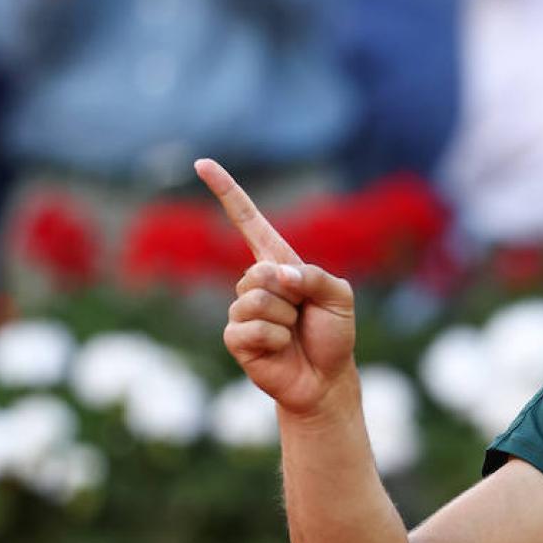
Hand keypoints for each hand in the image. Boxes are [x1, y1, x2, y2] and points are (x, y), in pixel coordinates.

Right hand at [199, 158, 357, 417]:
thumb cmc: (333, 333)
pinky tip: (281, 349)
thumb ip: (315, 277)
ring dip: (285, 320)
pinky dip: (275, 339)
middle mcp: (255, 282)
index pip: (248, 221)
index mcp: (278, 262)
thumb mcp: (340, 296)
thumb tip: (277, 276)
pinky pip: (250, 328)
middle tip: (304, 315)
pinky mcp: (235, 338)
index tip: (202, 163)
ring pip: (255, 300)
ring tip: (294, 333)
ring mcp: (242, 310)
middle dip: (291, 295)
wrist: (326, 378)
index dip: (225, 191)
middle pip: (259, 272)